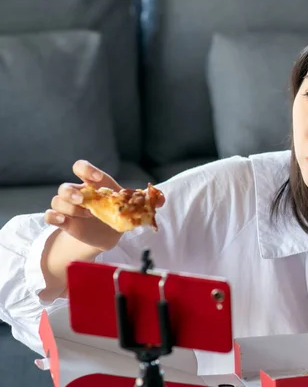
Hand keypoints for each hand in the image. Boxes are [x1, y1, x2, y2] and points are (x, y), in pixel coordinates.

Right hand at [44, 160, 163, 251]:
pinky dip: (53, 217)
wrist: (109, 234)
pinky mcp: (65, 222)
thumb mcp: (133, 206)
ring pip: (57, 200)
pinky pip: (50, 216)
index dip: (85, 169)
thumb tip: (162, 199)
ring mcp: (70, 208)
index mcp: (95, 184)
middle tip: (84, 199)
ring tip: (85, 215)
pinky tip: (62, 220)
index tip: (95, 177)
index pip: (82, 168)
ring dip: (68, 207)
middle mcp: (80, 193)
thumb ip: (147, 200)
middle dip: (72, 191)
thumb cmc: (119, 212)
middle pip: (65, 186)